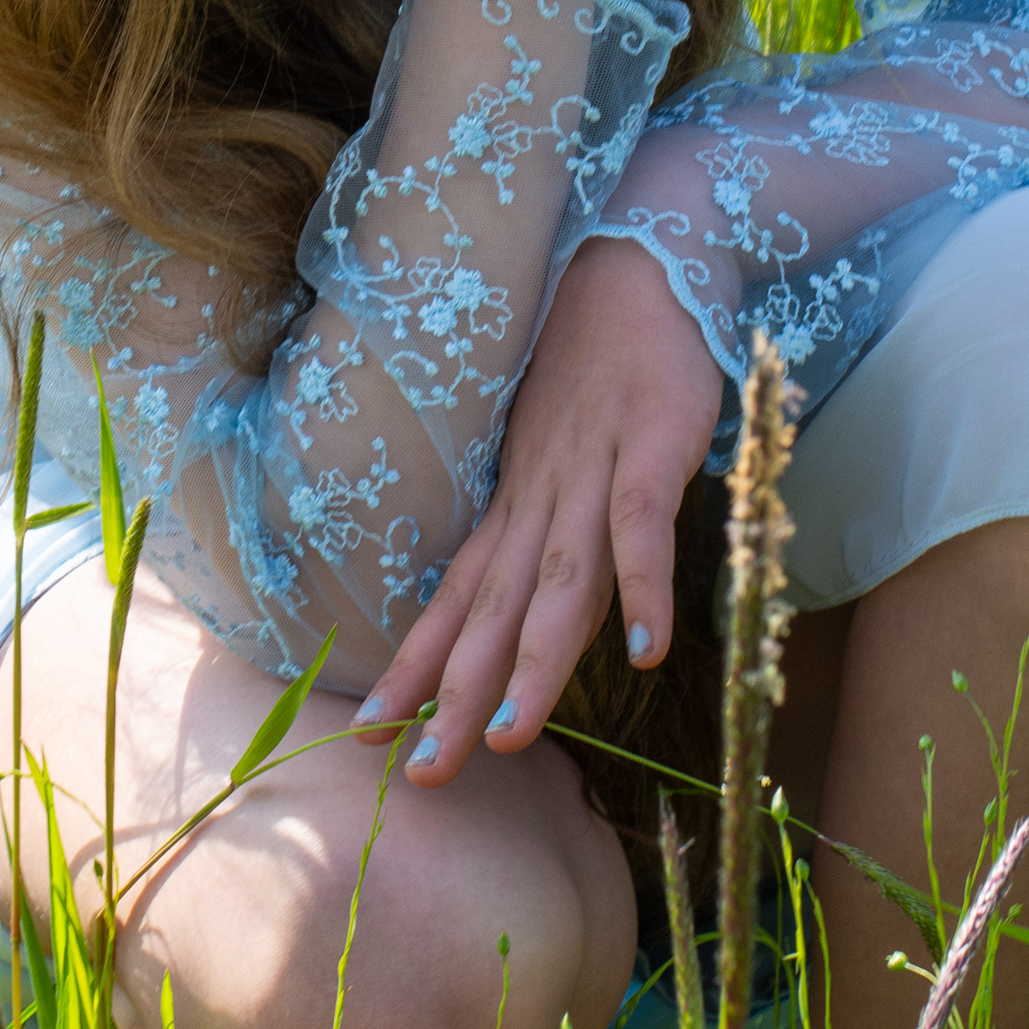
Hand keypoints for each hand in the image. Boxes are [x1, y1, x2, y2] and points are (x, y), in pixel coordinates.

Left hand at [351, 211, 729, 787]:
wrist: (635, 254)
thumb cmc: (592, 362)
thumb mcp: (553, 453)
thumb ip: (540, 525)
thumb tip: (511, 594)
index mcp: (516, 503)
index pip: (456, 599)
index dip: (421, 667)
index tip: (376, 733)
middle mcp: (541, 497)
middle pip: (495, 612)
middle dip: (461, 696)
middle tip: (425, 775)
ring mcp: (593, 471)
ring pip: (561, 584)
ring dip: (538, 663)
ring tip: (514, 738)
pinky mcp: (652, 443)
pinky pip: (644, 524)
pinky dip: (646, 587)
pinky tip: (649, 653)